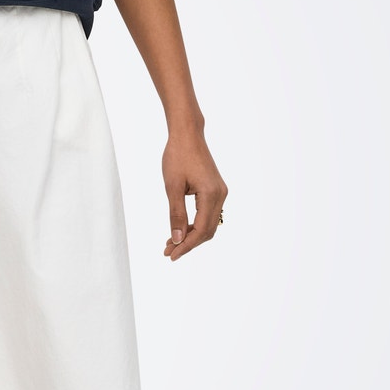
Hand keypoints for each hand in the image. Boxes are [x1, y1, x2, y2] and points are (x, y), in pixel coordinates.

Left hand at [162, 131, 226, 259]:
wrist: (187, 134)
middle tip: (168, 252)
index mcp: (211, 194)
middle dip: (188, 244)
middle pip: (208, 231)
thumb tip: (176, 239)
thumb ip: (175, 214)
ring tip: (171, 243)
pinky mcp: (216, 189)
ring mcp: (220, 192)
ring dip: (192, 236)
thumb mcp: (172, 187)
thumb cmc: (177, 156)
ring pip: (209, 224)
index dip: (186, 245)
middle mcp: (220, 195)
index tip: (171, 255)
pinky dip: (195, 224)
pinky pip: (208, 214)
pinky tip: (181, 229)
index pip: (201, 230)